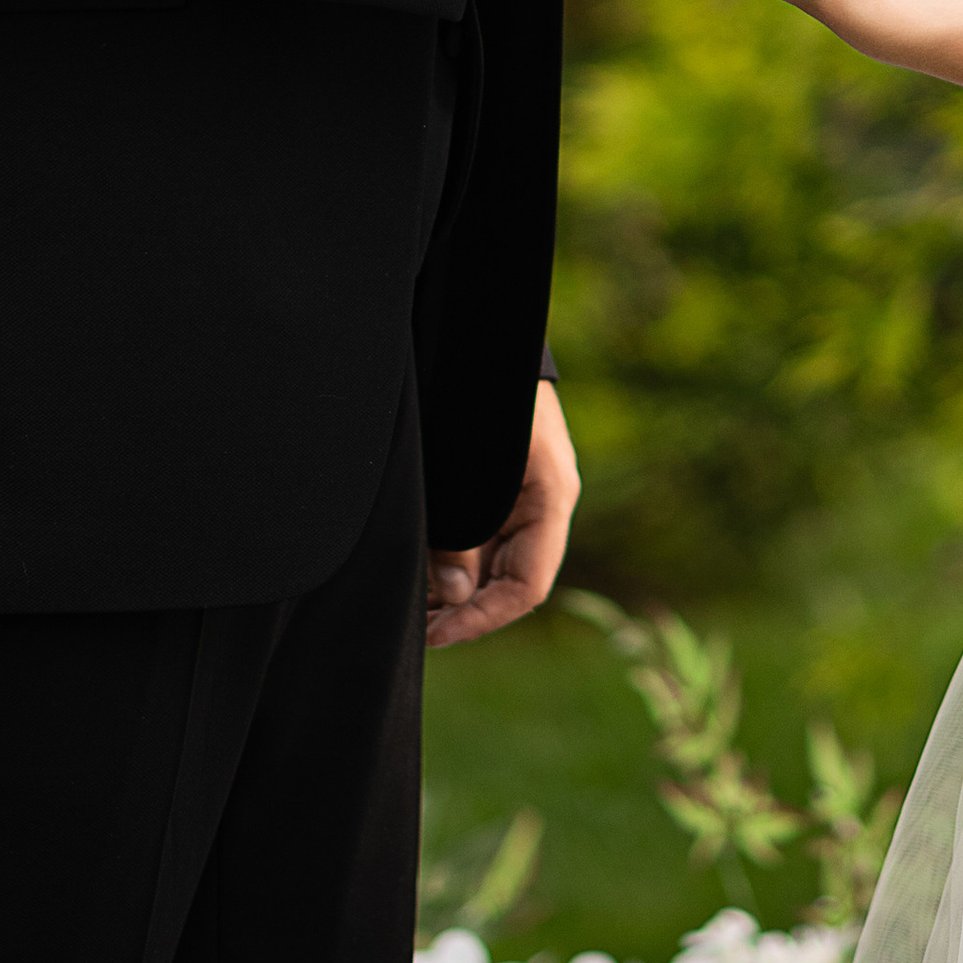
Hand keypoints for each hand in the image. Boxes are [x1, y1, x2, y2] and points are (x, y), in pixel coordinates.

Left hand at [427, 381, 578, 649]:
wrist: (483, 328)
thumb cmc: (478, 386)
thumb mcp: (466, 465)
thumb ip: (458, 532)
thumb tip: (453, 597)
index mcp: (551, 496)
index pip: (528, 585)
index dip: (483, 619)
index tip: (437, 634)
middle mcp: (544, 503)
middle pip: (510, 580)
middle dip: (465, 609)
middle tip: (414, 627)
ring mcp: (525, 494)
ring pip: (494, 563)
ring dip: (455, 589)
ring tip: (411, 606)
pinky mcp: (501, 485)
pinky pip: (482, 538)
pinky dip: (454, 560)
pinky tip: (419, 571)